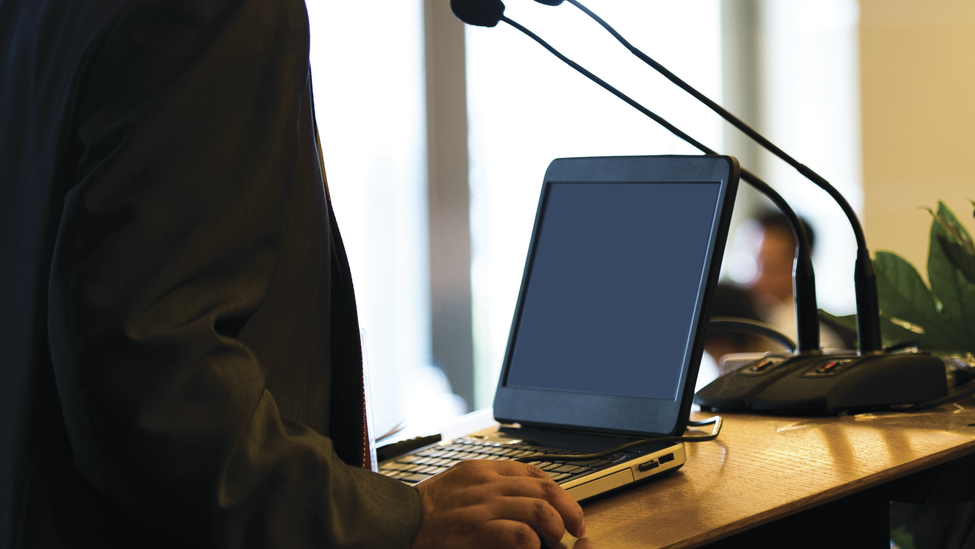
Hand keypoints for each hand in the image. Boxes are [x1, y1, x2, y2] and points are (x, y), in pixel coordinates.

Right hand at [411, 460, 585, 548]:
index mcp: (484, 469)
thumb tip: (521, 499)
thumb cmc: (428, 507)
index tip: (567, 508)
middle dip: (568, 509)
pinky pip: (519, 535)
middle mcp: (488, 483)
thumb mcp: (460, 482)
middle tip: (574, 527)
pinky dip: (534, 543)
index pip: (533, 472)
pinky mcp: (477, 531)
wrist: (398, 519)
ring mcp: (483, 507)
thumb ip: (488, 484)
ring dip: (555, 527)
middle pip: (544, 488)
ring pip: (539, 509)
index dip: (558, 491)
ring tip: (556, 541)